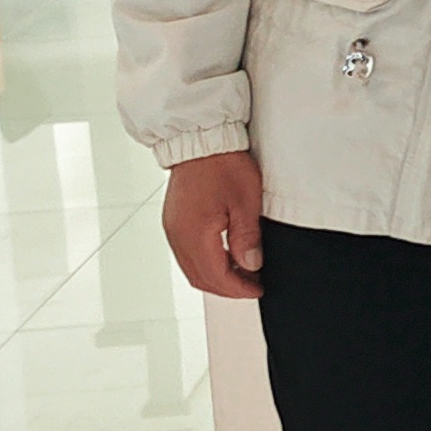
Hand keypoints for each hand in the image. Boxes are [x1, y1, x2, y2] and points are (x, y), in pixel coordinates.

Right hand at [161, 150, 264, 296]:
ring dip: (216, 275)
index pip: (215, 276)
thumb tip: (251, 265)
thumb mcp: (246, 203)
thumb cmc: (223, 165)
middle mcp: (178, 235)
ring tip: (243, 271)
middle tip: (252, 285)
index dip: (238, 289)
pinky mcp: (174, 221)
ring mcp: (173, 228)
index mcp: (195, 234)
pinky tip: (225, 255)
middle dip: (227, 287)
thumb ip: (247, 238)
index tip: (257, 289)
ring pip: (192, 267)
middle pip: (200, 277)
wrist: (201, 141)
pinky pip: (187, 252)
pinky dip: (206, 261)